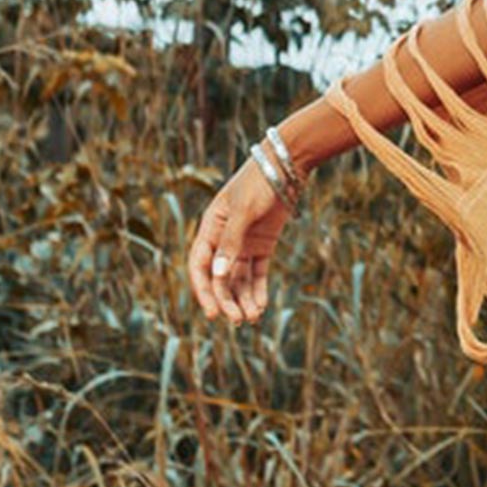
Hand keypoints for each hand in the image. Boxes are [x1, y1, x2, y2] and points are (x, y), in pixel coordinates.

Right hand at [187, 156, 293, 324]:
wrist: (286, 166)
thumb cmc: (259, 182)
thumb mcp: (244, 211)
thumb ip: (231, 242)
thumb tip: (217, 275)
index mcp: (210, 228)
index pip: (200, 266)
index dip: (204, 290)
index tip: (212, 312)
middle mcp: (223, 239)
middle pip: (220, 277)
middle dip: (226, 300)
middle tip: (237, 320)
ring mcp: (243, 243)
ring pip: (238, 279)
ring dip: (242, 299)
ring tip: (251, 319)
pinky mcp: (263, 245)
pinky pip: (257, 273)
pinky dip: (258, 290)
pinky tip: (260, 307)